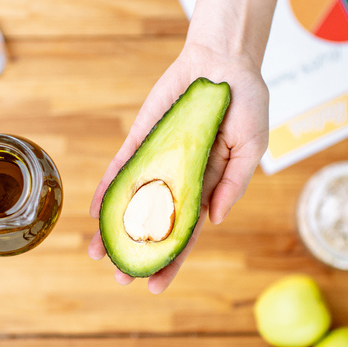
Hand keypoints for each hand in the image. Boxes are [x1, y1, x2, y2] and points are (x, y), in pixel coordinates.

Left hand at [88, 42, 268, 293]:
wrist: (225, 60)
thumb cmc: (247, 103)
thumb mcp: (252, 146)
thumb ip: (234, 183)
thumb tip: (215, 220)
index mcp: (208, 187)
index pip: (186, 234)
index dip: (171, 261)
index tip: (155, 287)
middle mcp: (179, 179)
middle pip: (155, 225)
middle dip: (137, 253)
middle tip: (120, 280)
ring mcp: (159, 160)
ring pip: (132, 202)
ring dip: (113, 229)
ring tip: (95, 254)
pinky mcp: (143, 139)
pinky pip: (122, 167)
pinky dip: (108, 188)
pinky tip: (95, 210)